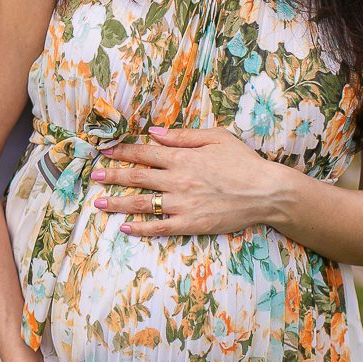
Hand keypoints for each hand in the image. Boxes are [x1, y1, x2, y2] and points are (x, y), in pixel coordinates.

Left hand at [93, 127, 286, 237]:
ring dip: (117, 203)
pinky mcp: (190, 224)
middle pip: (136, 177)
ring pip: (141, 204)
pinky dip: (140, 229)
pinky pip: (159, 228)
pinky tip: (125, 228)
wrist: (267, 192)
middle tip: (95, 176)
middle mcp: (177, 180)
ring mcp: (182, 204)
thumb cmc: (244, 162)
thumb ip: (182, 135)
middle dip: (112, 176)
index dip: (122, 152)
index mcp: (182, 157)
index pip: (143, 153)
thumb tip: (153, 132)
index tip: (105, 152)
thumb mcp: (215, 137)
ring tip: (98, 203)